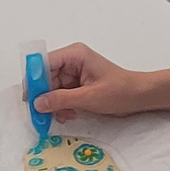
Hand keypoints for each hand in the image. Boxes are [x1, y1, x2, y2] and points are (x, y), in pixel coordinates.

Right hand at [34, 43, 148, 122]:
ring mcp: (75, 72)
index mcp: (74, 55)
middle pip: (46, 77)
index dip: (34, 80)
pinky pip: (62, 94)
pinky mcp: (78, 83)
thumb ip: (61, 99)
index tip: (29, 98)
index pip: (44, 63)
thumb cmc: (119, 91)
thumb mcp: (88, 98)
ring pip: (53, 88)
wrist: (140, 97)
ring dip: (55, 104)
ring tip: (64, 115)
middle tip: (43, 115)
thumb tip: (37, 103)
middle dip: (45, 96)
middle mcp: (72, 60)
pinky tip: (70, 114)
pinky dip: (63, 105)